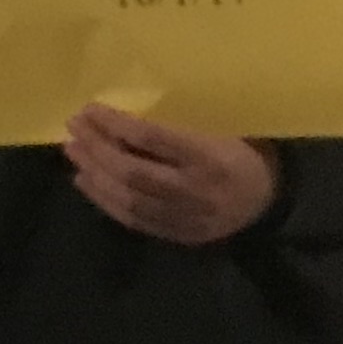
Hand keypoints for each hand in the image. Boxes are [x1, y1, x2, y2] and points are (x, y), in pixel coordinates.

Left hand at [63, 104, 278, 245]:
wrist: (269, 202)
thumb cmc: (242, 154)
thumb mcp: (224, 131)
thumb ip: (180, 128)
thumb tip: (124, 115)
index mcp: (211, 158)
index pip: (153, 139)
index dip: (117, 124)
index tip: (90, 109)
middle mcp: (196, 191)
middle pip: (134, 172)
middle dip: (97, 148)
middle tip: (74, 127)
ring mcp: (185, 217)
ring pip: (129, 199)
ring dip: (94, 173)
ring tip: (73, 150)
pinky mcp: (177, 235)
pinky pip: (133, 219)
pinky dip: (104, 200)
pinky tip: (84, 180)